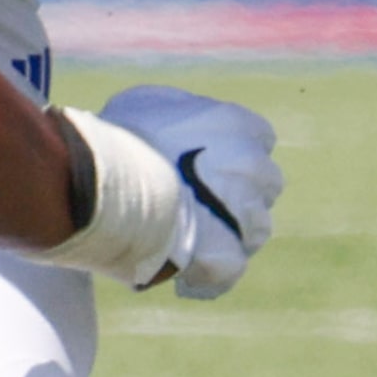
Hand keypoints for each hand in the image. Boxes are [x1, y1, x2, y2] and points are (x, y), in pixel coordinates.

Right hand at [98, 85, 281, 298]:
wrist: (111, 181)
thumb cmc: (125, 136)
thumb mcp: (147, 103)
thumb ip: (177, 113)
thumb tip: (174, 126)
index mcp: (237, 125)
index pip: (260, 138)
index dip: (235, 151)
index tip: (209, 159)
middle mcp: (253, 167)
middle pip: (265, 184)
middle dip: (240, 191)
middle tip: (200, 198)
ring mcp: (245, 213)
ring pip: (254, 228)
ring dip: (229, 231)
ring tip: (191, 236)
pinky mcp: (227, 253)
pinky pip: (230, 267)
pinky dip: (212, 272)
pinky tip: (187, 273)